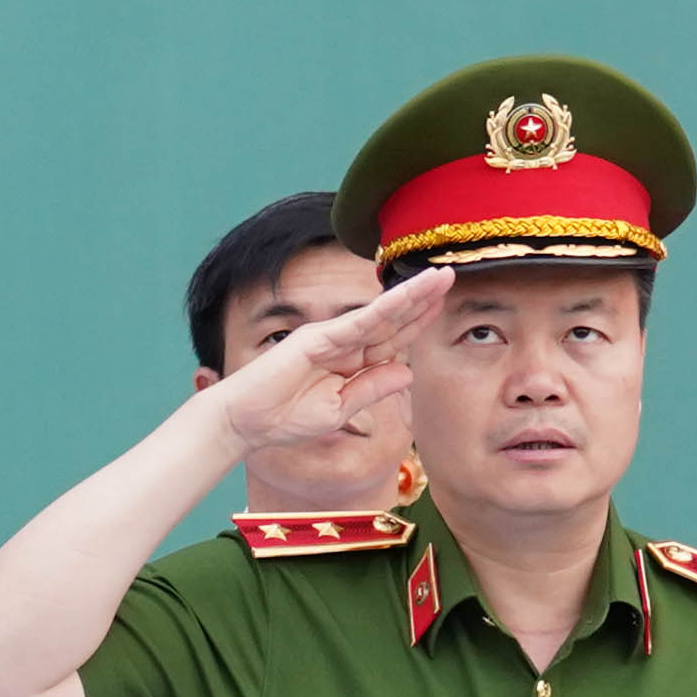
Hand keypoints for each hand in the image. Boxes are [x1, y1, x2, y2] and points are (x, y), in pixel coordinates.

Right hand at [204, 266, 452, 459]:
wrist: (246, 421)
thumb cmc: (287, 418)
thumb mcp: (340, 408)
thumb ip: (373, 388)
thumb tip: (408, 371)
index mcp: (351, 362)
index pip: (392, 338)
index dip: (418, 321)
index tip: (442, 303)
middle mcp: (344, 344)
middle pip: (391, 319)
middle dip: (422, 299)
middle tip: (450, 274)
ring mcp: (330, 337)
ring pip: (379, 314)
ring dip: (410, 296)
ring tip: (438, 278)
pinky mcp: (316, 338)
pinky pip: (357, 322)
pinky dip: (383, 309)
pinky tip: (406, 296)